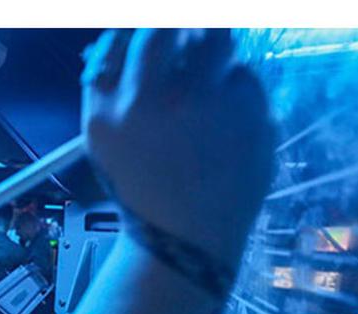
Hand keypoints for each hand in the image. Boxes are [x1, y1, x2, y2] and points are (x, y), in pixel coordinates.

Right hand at [81, 29, 273, 264]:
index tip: (160, 33)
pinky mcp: (254, 121)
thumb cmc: (141, 186)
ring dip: (214, 61)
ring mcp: (212, 110)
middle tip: (192, 45)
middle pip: (179, 27)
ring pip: (220, 48)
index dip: (150, 27)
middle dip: (187, 32)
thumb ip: (107, 82)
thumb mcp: (103, 139)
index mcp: (115, 109)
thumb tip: (126, 34)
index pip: (134, 34)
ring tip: (208, 103)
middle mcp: (159, 102)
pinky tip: (227, 131)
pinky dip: (239, 97)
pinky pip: (248, 84)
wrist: (183, 242)